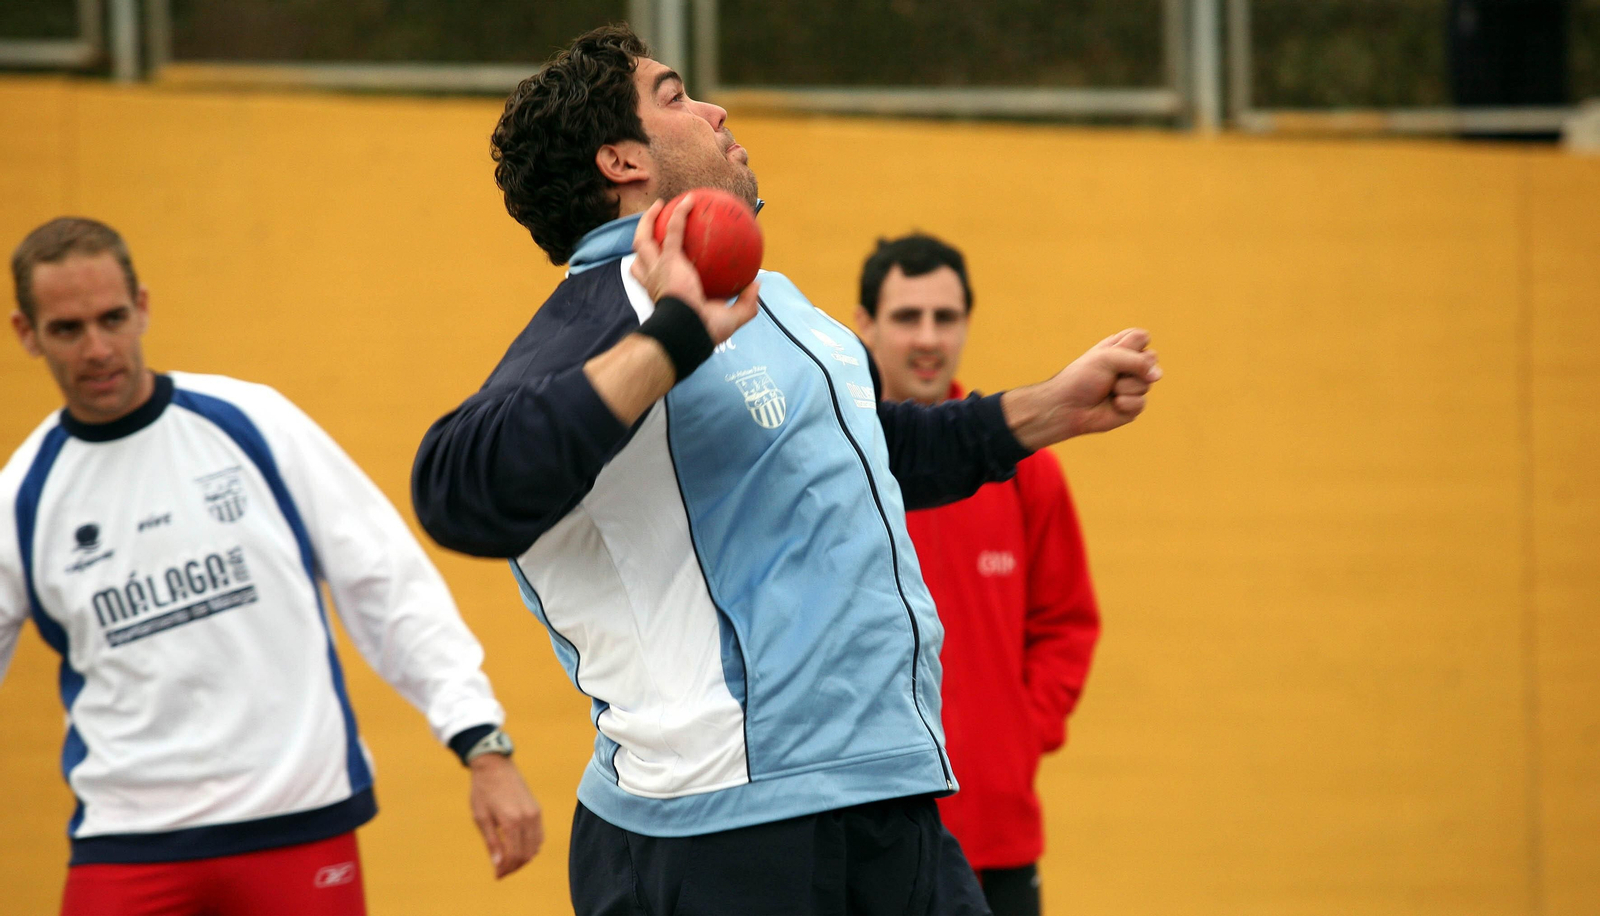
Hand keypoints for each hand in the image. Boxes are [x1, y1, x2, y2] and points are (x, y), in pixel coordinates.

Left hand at [468, 754, 542, 878]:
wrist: (495, 765)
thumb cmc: (483, 790)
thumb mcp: (481, 817)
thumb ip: (492, 841)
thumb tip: (498, 864)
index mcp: (511, 821)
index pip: (514, 855)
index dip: (506, 869)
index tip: (497, 875)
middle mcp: (527, 818)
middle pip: (527, 854)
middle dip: (514, 866)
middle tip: (501, 871)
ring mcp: (535, 813)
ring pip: (536, 846)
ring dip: (524, 858)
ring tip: (509, 861)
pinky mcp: (537, 809)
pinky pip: (539, 835)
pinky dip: (531, 846)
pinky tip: (519, 848)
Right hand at [630, 195, 760, 345]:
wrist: (690, 331)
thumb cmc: (704, 330)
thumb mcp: (729, 318)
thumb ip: (745, 303)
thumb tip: (758, 285)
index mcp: (664, 293)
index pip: (650, 278)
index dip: (652, 266)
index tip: (663, 256)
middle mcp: (655, 279)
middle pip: (640, 255)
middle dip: (643, 237)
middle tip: (654, 225)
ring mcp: (659, 268)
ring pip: (643, 239)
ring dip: (648, 220)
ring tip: (659, 206)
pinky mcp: (669, 259)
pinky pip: (674, 229)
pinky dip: (681, 213)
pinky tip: (690, 200)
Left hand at [1003, 328, 1161, 450]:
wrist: (1067, 407)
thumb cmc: (1082, 378)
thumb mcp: (1107, 358)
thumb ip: (1137, 361)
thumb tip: (1159, 375)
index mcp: (1122, 348)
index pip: (1143, 337)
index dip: (1131, 346)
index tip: (1112, 353)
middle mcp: (1130, 366)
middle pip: (1152, 359)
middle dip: (1130, 368)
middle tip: (1110, 374)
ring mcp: (1133, 386)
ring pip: (1147, 383)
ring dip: (1125, 388)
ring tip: (1108, 390)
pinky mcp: (1133, 407)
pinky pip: (1141, 403)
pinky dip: (1125, 404)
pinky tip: (1112, 405)